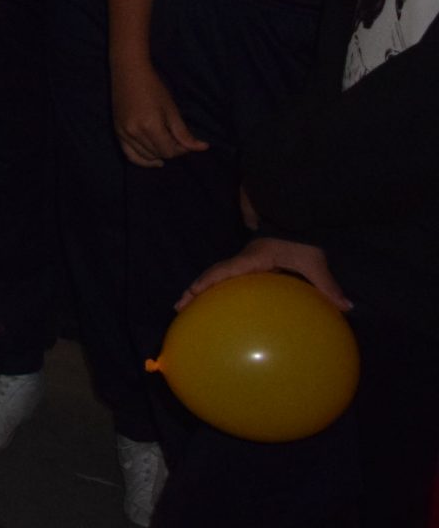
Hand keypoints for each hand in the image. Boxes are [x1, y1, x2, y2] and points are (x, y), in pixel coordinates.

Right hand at [113, 65, 208, 166]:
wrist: (128, 73)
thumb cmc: (153, 87)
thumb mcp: (172, 110)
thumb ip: (184, 133)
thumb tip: (202, 148)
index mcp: (150, 126)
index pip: (169, 150)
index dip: (181, 149)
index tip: (186, 140)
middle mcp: (134, 132)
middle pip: (158, 154)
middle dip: (171, 150)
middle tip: (177, 139)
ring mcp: (123, 133)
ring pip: (146, 156)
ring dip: (158, 153)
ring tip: (166, 144)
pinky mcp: (117, 132)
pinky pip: (130, 155)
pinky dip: (142, 160)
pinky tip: (154, 160)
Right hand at [178, 236, 350, 311]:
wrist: (299, 220)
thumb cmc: (302, 240)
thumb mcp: (315, 261)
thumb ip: (327, 284)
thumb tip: (347, 307)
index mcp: (253, 258)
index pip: (225, 270)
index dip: (207, 282)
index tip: (191, 294)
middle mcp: (244, 260)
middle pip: (213, 274)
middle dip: (195, 289)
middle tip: (179, 307)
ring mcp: (245, 261)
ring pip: (218, 275)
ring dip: (202, 289)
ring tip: (190, 306)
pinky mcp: (252, 264)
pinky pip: (230, 277)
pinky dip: (219, 288)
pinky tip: (221, 304)